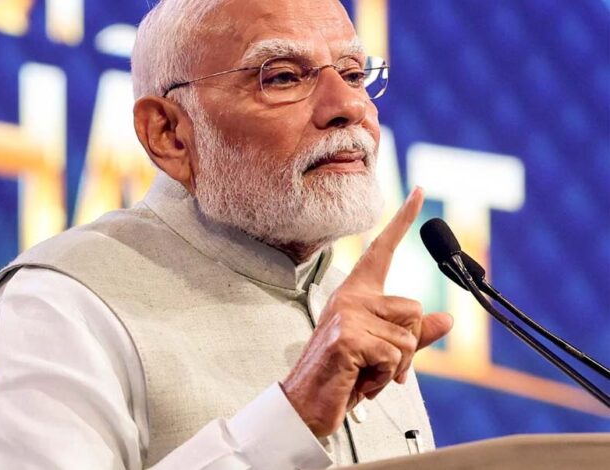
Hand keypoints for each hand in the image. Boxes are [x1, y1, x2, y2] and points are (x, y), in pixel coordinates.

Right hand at [281, 187, 453, 436]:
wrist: (307, 404)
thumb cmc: (342, 377)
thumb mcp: (384, 354)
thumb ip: (415, 336)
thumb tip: (448, 319)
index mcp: (356, 295)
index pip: (382, 251)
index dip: (402, 221)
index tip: (420, 192)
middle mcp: (351, 298)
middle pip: (414, 310)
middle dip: (408, 348)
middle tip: (377, 366)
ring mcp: (348, 315)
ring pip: (409, 336)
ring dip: (397, 366)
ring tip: (366, 373)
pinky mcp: (349, 337)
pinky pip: (395, 356)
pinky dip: (385, 377)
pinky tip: (360, 380)